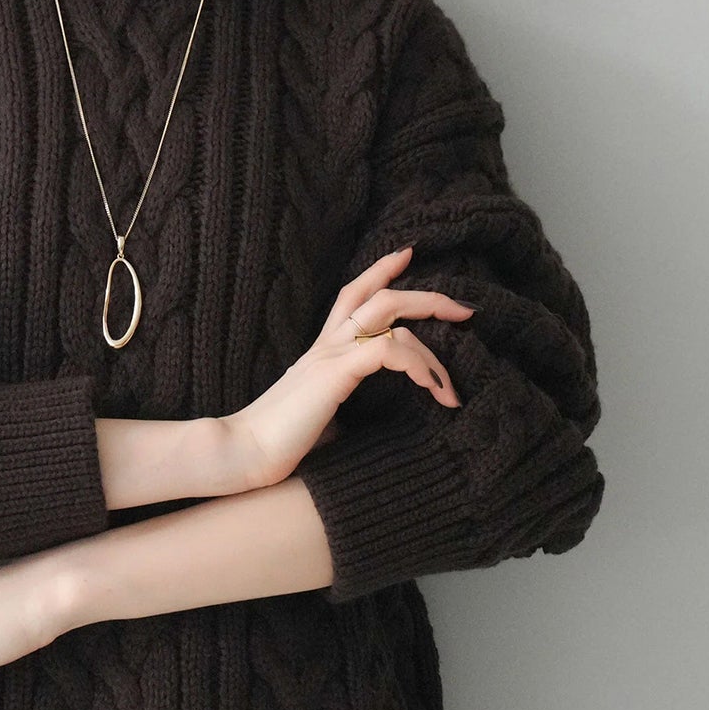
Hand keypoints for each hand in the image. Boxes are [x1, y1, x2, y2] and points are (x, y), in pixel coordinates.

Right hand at [219, 246, 474, 487]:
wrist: (243, 454)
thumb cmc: (277, 446)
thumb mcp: (320, 417)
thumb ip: (342, 405)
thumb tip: (368, 420)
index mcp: (321, 351)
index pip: (352, 295)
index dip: (381, 271)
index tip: (409, 255)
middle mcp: (326, 344)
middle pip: (379, 295)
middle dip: (427, 296)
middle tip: (465, 309)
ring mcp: (330, 354)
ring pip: (391, 314)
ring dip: (434, 344)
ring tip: (453, 382)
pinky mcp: (335, 372)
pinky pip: (391, 350)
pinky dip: (419, 366)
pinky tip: (434, 390)